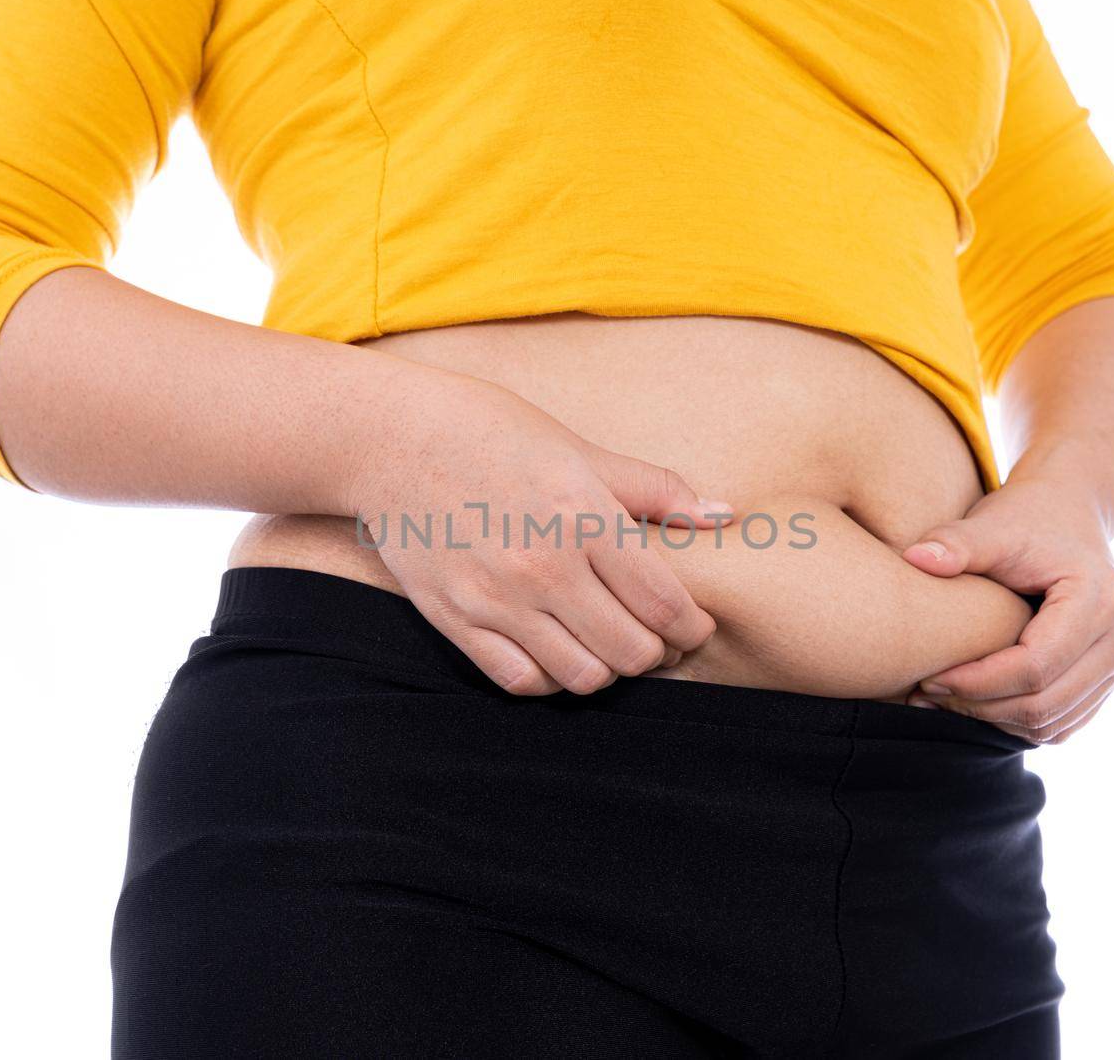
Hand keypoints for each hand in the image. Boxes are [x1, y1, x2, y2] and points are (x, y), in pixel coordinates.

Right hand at [349, 363, 729, 696]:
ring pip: (582, 677)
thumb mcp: (580, 450)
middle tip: (654, 637)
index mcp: (585, 518)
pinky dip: (550, 677)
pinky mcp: (456, 619)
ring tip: (604, 643)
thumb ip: (655, 489)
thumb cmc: (494, 433)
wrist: (390, 439)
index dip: (692, 628)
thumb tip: (723, 516)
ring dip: (605, 669)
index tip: (693, 626)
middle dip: (657, 653)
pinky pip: (522, 680)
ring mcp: (497, 598)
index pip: (665, 605)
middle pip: (631, 651)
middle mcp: (544, 566)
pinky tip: (556, 649)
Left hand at [899, 477, 1113, 743]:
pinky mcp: (1109, 680)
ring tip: (944, 699)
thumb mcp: (991, 525)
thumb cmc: (1025, 520)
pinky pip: (1061, 724)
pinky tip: (974, 702)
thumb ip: (955, 542)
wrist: (1068, 516)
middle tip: (927, 694)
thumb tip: (914, 558)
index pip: (1034, 667)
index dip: (977, 681)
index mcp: (1101, 601)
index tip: (928, 677)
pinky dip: (1014, 722)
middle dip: (980, 707)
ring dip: (994, 721)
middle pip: (1045, 704)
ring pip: (1053, 724)